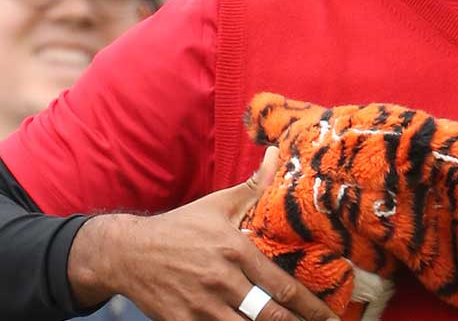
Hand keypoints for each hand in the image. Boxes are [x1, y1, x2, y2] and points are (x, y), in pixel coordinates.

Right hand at [68, 147, 336, 320]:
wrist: (127, 253)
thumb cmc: (179, 228)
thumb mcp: (217, 204)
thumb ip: (253, 186)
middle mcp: (222, 281)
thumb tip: (277, 154)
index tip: (330, 317)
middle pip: (269, 316)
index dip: (310, 307)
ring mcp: (201, 307)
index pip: (282, 286)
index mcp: (235, 251)